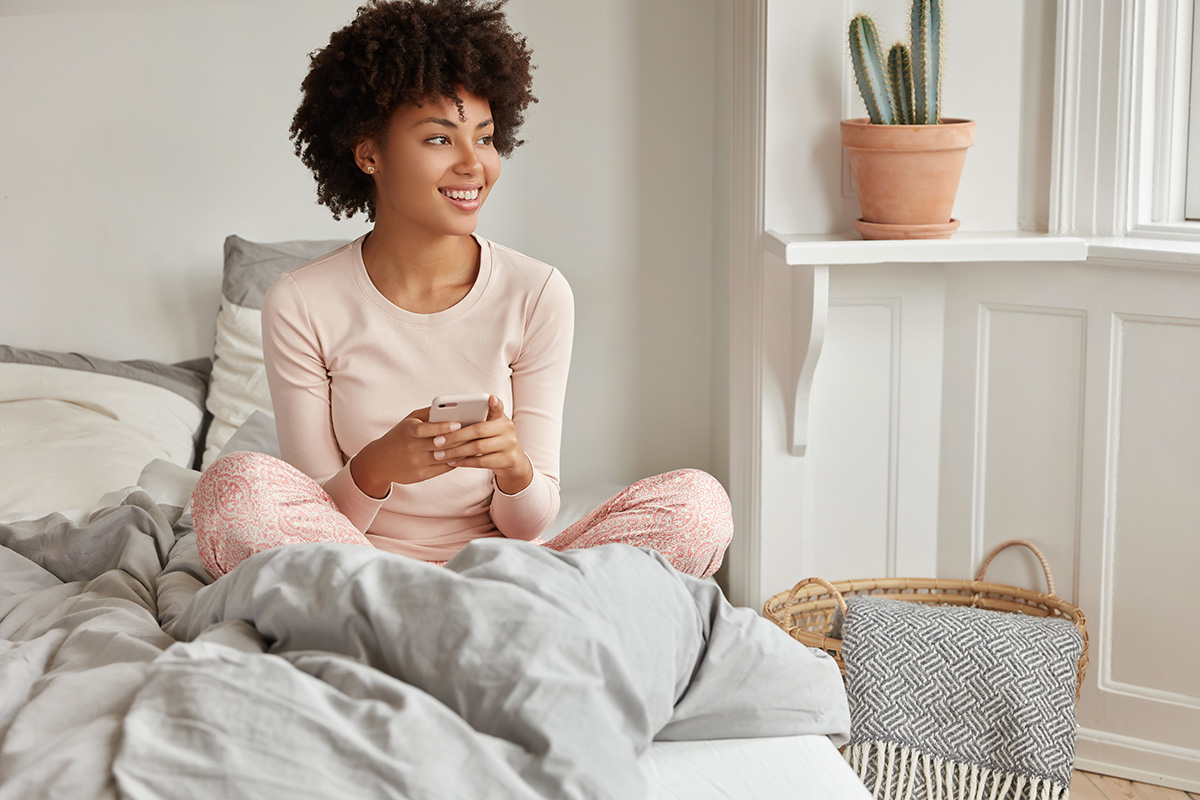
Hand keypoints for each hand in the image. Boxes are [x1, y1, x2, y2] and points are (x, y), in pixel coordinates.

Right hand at [350, 407, 464, 497]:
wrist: (379, 462)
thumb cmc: (399, 436)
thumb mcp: (408, 421)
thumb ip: (428, 414)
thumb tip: (449, 407)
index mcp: (408, 432)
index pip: (427, 430)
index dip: (443, 427)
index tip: (458, 423)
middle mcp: (412, 448)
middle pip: (440, 444)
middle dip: (460, 438)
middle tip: (476, 433)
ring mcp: (417, 463)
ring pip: (445, 457)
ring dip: (462, 451)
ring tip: (475, 443)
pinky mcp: (421, 475)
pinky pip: (443, 468)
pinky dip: (456, 461)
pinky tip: (465, 455)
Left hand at [433, 395, 532, 494]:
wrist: (513, 461)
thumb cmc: (494, 440)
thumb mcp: (492, 426)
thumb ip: (478, 419)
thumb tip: (450, 415)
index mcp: (502, 418)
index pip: (498, 408)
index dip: (495, 403)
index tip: (490, 398)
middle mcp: (508, 430)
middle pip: (479, 430)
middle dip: (455, 436)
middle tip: (437, 441)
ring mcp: (509, 445)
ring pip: (478, 448)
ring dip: (456, 451)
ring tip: (440, 454)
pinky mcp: (507, 460)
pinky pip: (481, 462)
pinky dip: (464, 462)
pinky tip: (452, 461)